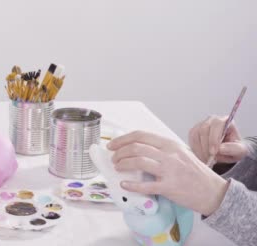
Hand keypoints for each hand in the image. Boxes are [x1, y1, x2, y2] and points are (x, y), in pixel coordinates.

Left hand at [109, 131, 229, 215]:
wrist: (214, 192)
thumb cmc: (195, 173)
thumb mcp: (180, 153)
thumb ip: (161, 150)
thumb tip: (136, 148)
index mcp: (170, 144)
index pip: (140, 135)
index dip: (122, 139)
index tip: (113, 145)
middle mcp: (169, 155)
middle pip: (136, 147)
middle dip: (119, 152)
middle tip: (114, 158)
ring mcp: (169, 170)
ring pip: (138, 162)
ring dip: (123, 164)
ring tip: (117, 168)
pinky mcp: (169, 187)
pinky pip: (145, 185)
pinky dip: (132, 185)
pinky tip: (124, 184)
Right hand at [189, 115, 247, 163]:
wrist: (227, 151)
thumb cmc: (234, 148)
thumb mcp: (240, 150)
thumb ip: (232, 149)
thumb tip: (220, 148)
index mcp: (225, 121)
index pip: (217, 125)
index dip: (214, 138)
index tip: (214, 152)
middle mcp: (212, 120)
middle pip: (204, 129)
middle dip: (206, 146)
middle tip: (210, 159)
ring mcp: (201, 125)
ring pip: (195, 135)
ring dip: (200, 149)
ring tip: (207, 159)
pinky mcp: (194, 132)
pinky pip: (191, 140)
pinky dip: (195, 150)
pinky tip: (202, 156)